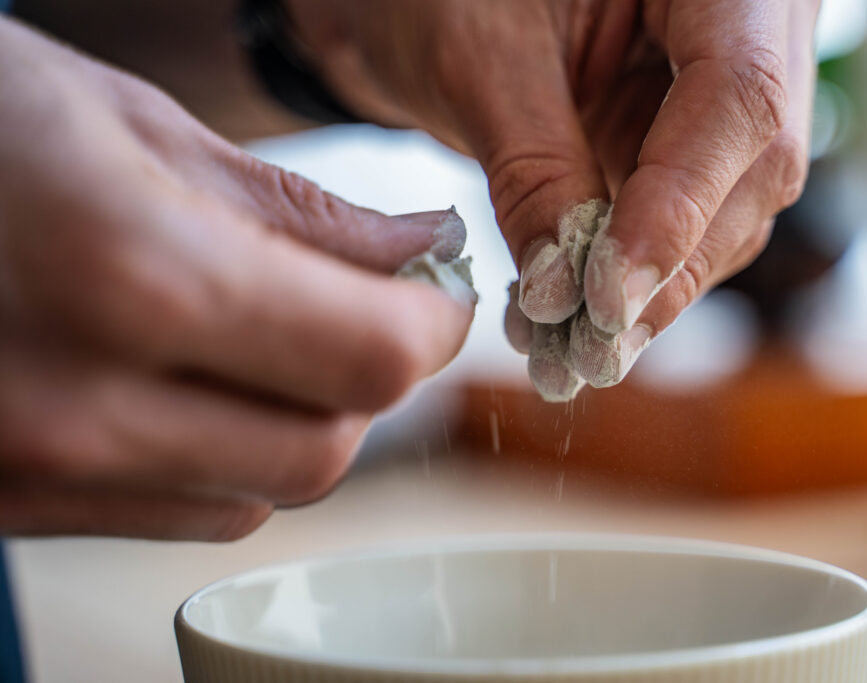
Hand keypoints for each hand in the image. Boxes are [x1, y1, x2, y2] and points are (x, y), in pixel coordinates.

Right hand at [0, 18, 473, 539]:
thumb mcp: (133, 126)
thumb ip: (298, 212)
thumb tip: (419, 251)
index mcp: (127, 273)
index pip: (368, 358)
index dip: (432, 328)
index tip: (437, 295)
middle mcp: (78, 401)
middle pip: (328, 448)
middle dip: (375, 378)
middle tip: (371, 308)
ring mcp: (33, 470)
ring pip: (264, 492)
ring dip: (304, 419)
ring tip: (271, 333)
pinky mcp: (9, 502)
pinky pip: (186, 510)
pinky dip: (229, 455)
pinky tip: (194, 379)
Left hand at [290, 0, 817, 397]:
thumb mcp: (480, 60)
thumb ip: (534, 169)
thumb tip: (567, 294)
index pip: (738, 95)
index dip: (679, 206)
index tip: (610, 297)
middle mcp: (749, 23)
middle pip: (750, 165)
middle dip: (667, 271)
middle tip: (591, 353)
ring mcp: (723, 86)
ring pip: (727, 210)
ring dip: (649, 291)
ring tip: (568, 349)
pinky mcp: (688, 138)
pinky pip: (684, 219)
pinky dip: (630, 276)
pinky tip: (572, 317)